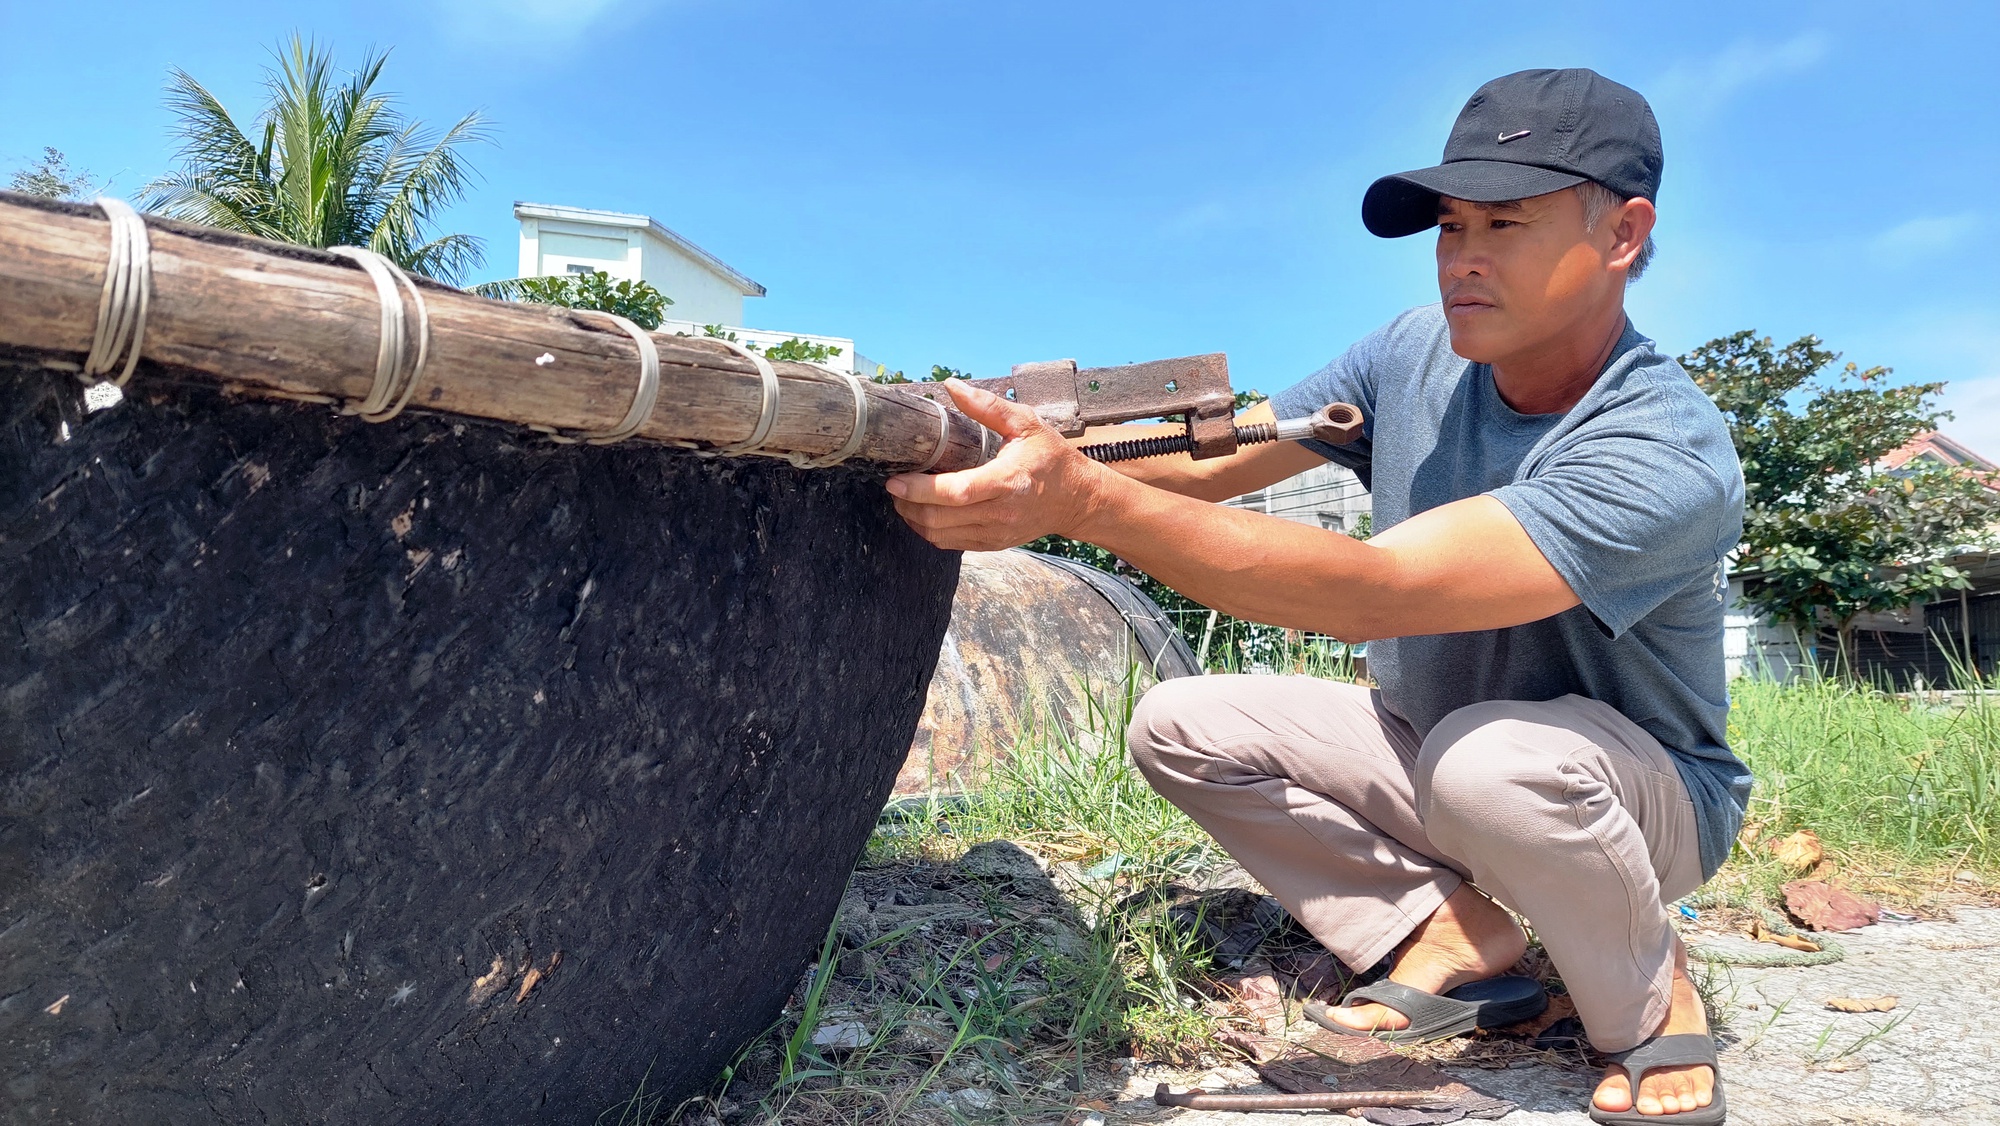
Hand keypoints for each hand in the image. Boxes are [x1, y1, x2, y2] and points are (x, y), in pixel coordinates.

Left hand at [885, 379, 1108, 550]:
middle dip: (908, 504)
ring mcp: (995, 533)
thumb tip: (951, 386)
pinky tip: (923, 512)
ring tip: (904, 498)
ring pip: (940, 535)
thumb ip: (987, 406)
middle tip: (894, 486)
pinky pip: (950, 543)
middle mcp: (1000, 513)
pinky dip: (929, 530)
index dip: (921, 489)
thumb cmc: (1052, 458)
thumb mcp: (1026, 424)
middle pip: (940, 518)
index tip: (896, 480)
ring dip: (914, 518)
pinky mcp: (992, 544)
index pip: (956, 492)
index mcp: (1007, 481)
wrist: (1077, 499)